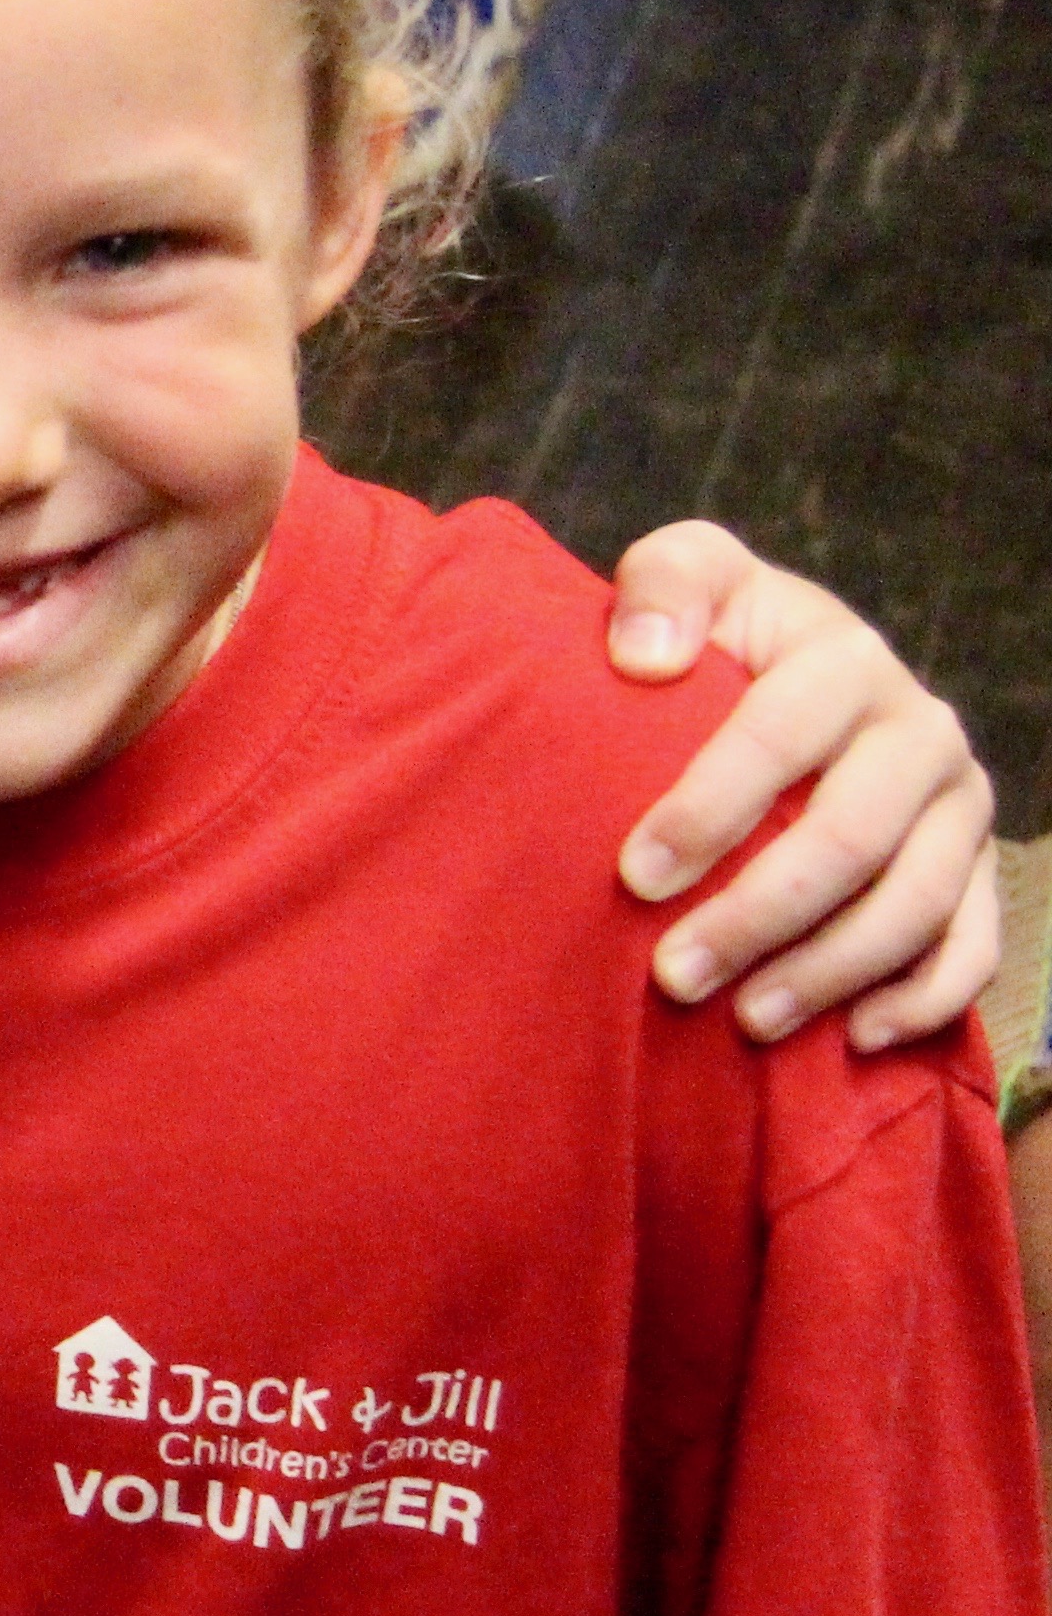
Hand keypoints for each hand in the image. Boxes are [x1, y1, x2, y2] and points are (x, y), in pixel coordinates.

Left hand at [605, 520, 996, 1049]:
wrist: (793, 676)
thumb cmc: (721, 639)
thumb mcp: (692, 578)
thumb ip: (666, 585)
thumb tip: (645, 659)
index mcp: (845, 660)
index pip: (780, 738)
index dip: (708, 808)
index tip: (635, 874)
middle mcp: (920, 731)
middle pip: (851, 837)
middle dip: (760, 914)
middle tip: (674, 974)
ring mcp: (960, 806)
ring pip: (915, 904)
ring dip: (829, 971)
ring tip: (746, 1020)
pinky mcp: (979, 869)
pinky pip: (974, 947)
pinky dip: (921, 999)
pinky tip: (851, 1037)